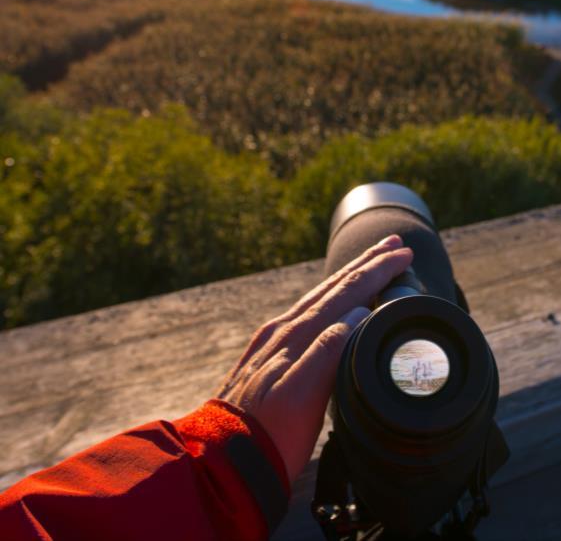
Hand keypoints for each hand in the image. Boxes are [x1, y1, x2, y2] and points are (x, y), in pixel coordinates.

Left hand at [217, 235, 412, 483]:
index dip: (376, 271)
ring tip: (370, 263)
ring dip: (349, 277)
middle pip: (333, 286)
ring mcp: (275, 341)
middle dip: (366, 263)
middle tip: (393, 243)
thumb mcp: (303, 396)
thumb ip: (329, 350)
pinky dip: (330, 299)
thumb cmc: (268, 435)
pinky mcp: (270, 355)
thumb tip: (359, 313)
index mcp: (295, 335)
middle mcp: (284, 330)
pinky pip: (307, 313)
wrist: (224, 459)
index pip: (345, 292)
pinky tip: (332, 304)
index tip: (403, 254)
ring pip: (319, 297)